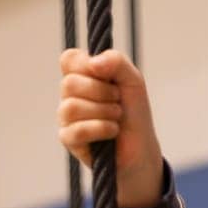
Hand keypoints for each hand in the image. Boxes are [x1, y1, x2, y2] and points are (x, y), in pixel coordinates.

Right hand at [58, 48, 164, 207]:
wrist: (141, 148)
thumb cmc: (134, 113)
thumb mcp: (133, 80)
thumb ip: (116, 61)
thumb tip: (93, 63)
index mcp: (81, 75)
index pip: (68, 59)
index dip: (86, 65)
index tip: (106, 76)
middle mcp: (70, 95)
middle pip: (70, 83)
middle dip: (102, 92)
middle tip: (118, 101)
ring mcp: (66, 117)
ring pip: (71, 107)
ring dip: (103, 111)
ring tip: (117, 117)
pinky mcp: (69, 139)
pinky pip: (77, 130)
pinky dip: (100, 129)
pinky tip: (113, 131)